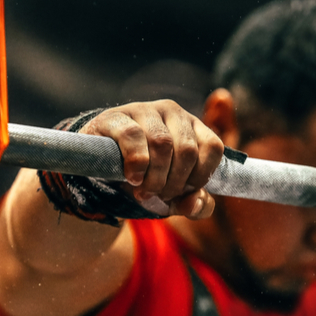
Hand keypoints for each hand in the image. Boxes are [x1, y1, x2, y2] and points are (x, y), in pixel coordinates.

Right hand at [79, 100, 223, 218]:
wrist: (102, 170)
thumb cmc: (146, 179)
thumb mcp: (174, 196)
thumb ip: (194, 204)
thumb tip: (195, 202)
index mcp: (193, 127)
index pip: (213, 147)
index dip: (200, 176)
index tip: (183, 191)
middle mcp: (173, 112)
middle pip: (187, 150)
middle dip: (174, 183)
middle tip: (158, 194)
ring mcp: (144, 110)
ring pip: (162, 143)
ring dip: (154, 177)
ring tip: (143, 189)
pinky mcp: (117, 116)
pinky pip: (132, 136)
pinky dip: (136, 163)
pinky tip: (132, 177)